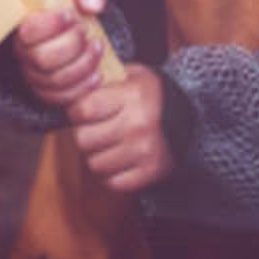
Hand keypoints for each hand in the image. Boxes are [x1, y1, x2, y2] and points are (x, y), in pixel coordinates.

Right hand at [14, 0, 110, 107]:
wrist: (80, 12)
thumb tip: (91, 4)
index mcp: (26, 21)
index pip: (27, 32)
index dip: (50, 27)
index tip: (70, 15)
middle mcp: (24, 50)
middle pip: (42, 59)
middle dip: (71, 47)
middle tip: (85, 31)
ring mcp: (34, 72)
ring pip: (53, 81)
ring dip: (82, 66)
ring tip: (97, 47)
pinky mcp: (47, 89)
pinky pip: (60, 99)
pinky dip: (83, 88)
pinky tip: (97, 73)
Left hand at [71, 63, 173, 191]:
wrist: (186, 118)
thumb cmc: (148, 96)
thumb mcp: (130, 75)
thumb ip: (102, 78)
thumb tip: (73, 87)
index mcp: (132, 95)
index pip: (83, 110)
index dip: (76, 112)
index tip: (82, 112)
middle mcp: (139, 123)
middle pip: (84, 140)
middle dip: (85, 135)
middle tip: (94, 130)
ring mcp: (145, 150)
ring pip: (95, 164)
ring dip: (97, 156)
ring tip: (107, 145)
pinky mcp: (151, 171)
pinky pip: (113, 182)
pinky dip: (111, 175)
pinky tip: (118, 161)